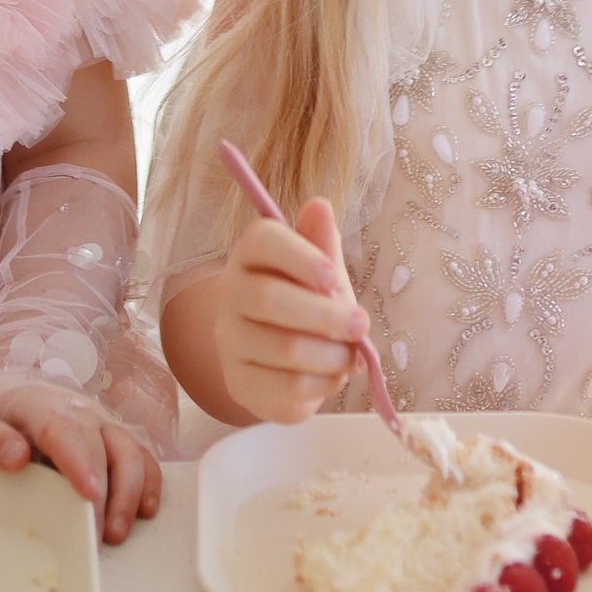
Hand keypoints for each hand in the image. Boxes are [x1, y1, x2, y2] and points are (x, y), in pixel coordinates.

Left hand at [0, 388, 161, 544]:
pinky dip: (149, 483)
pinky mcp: (116, 437)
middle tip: (96, 535)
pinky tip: (144, 511)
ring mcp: (102, 423)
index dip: (79, 461)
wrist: (10, 397)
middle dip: (106, 492)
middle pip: (101, 446)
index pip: (62, 430)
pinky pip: (143, 456)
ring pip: (130, 451)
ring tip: (115, 533)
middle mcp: (79, 410)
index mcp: (39, 404)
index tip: (89, 493)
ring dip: (130, 493)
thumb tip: (15, 457)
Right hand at [213, 197, 367, 424]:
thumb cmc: (307, 305)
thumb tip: (319, 206)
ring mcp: (229, 340)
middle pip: (270, 299)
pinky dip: (322, 384)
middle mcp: (230, 293)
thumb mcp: (320, 272)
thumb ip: (322, 244)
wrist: (283, 363)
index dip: (300, 257)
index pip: (263, 241)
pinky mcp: (239, 383)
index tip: (334, 277)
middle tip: (362, 324)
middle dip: (326, 315)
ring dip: (331, 355)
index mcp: (251, 254)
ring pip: (283, 348)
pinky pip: (285, 386)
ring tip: (352, 356)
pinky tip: (333, 376)